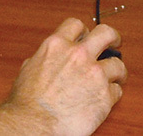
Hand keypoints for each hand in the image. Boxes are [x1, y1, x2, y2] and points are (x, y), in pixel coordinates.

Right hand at [8, 18, 126, 135]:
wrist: (35, 121)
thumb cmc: (28, 99)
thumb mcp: (30, 66)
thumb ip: (46, 57)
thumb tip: (53, 58)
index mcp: (56, 45)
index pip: (76, 24)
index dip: (84, 30)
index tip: (88, 36)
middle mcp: (78, 55)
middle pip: (106, 33)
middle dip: (113, 38)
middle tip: (114, 44)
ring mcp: (94, 74)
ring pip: (118, 64)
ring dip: (116, 71)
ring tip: (113, 77)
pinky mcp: (105, 95)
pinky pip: (117, 90)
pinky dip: (111, 93)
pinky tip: (102, 96)